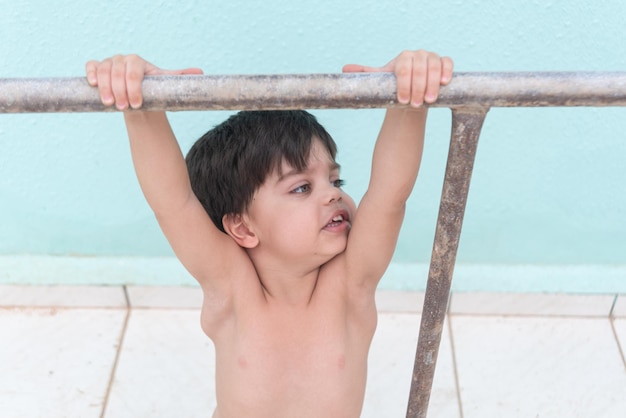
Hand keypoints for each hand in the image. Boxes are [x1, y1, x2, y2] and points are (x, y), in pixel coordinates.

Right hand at [85, 54, 202, 109]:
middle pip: (117, 72)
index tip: (136, 104)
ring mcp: (109, 63)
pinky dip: (91, 73)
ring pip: (103, 70)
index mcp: (138, 62)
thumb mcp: (165, 85)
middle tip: (124, 108)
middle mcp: (122, 59)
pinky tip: (92, 85)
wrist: (136, 97)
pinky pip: (91, 66)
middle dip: (120, 91)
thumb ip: (179, 78)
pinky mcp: (97, 68)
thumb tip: (201, 73)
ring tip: (111, 104)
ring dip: (105, 87)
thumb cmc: (151, 92)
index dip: (133, 87)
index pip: (134, 71)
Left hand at [342, 50, 452, 106]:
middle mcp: (417, 54)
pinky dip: (446, 71)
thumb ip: (366, 75)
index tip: (402, 100)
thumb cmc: (396, 88)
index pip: (402, 68)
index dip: (403, 85)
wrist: (413, 92)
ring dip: (432, 83)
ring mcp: (431, 57)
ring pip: (434, 66)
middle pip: (419, 68)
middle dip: (417, 88)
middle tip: (416, 104)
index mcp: (402, 57)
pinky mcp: (444, 62)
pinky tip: (444, 83)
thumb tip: (344, 70)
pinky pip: (447, 62)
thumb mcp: (381, 82)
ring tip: (428, 100)